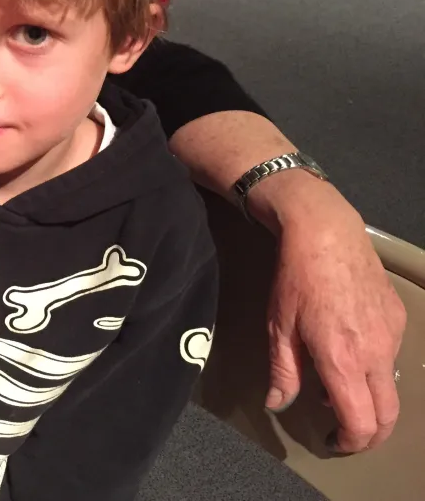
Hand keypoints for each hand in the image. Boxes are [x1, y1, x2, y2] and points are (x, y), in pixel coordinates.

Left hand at [256, 175, 405, 451]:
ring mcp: (392, 336)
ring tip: (336, 388)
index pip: (362, 423)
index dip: (350, 442)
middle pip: (388, 415)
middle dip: (370, 433)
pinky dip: (374, 368)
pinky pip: (392, 356)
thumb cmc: (295, 279)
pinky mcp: (398, 318)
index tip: (334, 442)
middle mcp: (376, 353)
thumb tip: (278, 404)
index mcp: (343, 361)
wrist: (325, 233)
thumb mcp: (278, 327)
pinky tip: (349, 353)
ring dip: (371, 399)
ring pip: (392, 385)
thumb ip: (283, 371)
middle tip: (345, 433)